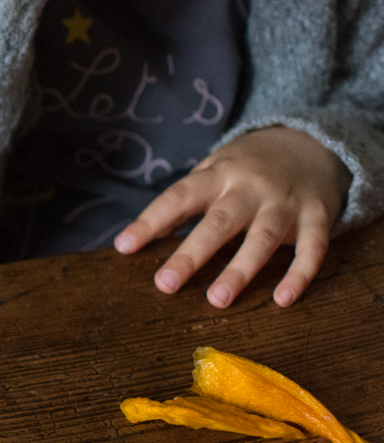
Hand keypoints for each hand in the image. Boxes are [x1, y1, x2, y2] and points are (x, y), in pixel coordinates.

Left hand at [112, 126, 348, 307]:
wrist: (309, 141)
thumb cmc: (247, 167)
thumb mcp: (213, 172)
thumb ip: (182, 203)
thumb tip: (139, 238)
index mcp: (218, 175)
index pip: (178, 197)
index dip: (150, 221)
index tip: (124, 246)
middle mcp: (250, 188)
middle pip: (218, 223)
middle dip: (191, 255)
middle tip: (165, 284)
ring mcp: (286, 202)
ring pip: (262, 239)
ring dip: (240, 271)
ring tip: (217, 300)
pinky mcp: (318, 216)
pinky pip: (311, 248)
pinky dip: (299, 274)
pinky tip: (283, 299)